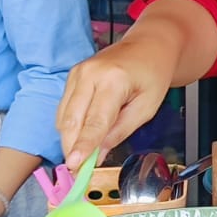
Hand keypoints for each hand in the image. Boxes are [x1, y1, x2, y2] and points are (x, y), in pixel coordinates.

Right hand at [57, 37, 176, 168]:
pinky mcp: (72, 75)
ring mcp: (77, 73)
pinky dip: (70, 125)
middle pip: (71, 121)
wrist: (149, 45)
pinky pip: (64, 108)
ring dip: (69, 139)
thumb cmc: (153, 74)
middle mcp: (90, 74)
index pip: (94, 122)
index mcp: (113, 81)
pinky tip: (82, 134)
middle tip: (78, 171)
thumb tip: (98, 154)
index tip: (74, 166)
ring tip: (82, 155)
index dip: (82, 147)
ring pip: (63, 117)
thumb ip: (121, 131)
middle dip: (71, 148)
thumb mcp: (147, 107)